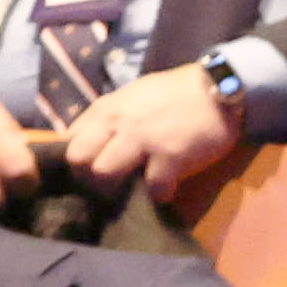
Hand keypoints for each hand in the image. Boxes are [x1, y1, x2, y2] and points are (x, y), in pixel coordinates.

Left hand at [54, 57, 246, 206]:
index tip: (92, 171)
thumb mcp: (132, 97)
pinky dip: (159, 195)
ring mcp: (143, 139)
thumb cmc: (174, 94)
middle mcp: (118, 122)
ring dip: (118, 190)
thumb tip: (94, 143)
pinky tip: (167, 189)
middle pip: (78, 159)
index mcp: (106, 109)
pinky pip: (153, 189)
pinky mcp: (170, 157)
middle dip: (89, 178)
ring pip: (105, 174)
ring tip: (135, 191)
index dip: (77, 161)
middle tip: (110, 186)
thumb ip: (110, 118)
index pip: (70, 140)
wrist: (215, 91)